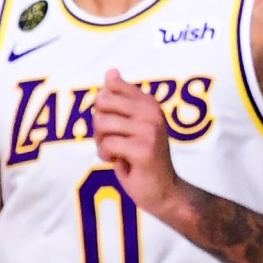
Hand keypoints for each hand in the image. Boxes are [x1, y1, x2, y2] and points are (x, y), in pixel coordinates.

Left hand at [93, 69, 182, 214]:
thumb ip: (120, 100)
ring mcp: (149, 130)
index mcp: (148, 103)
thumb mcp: (131, 125)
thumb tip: (111, 72)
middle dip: (99, 124)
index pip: (112, 86)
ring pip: (103, 124)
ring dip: (101, 142)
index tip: (115, 123)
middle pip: (103, 102)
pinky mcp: (143, 149)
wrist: (164, 190)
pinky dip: (106, 155)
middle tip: (112, 139)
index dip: (103, 107)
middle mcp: (151, 112)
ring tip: (116, 152)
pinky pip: (107, 144)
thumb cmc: (143, 159)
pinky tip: (119, 161)